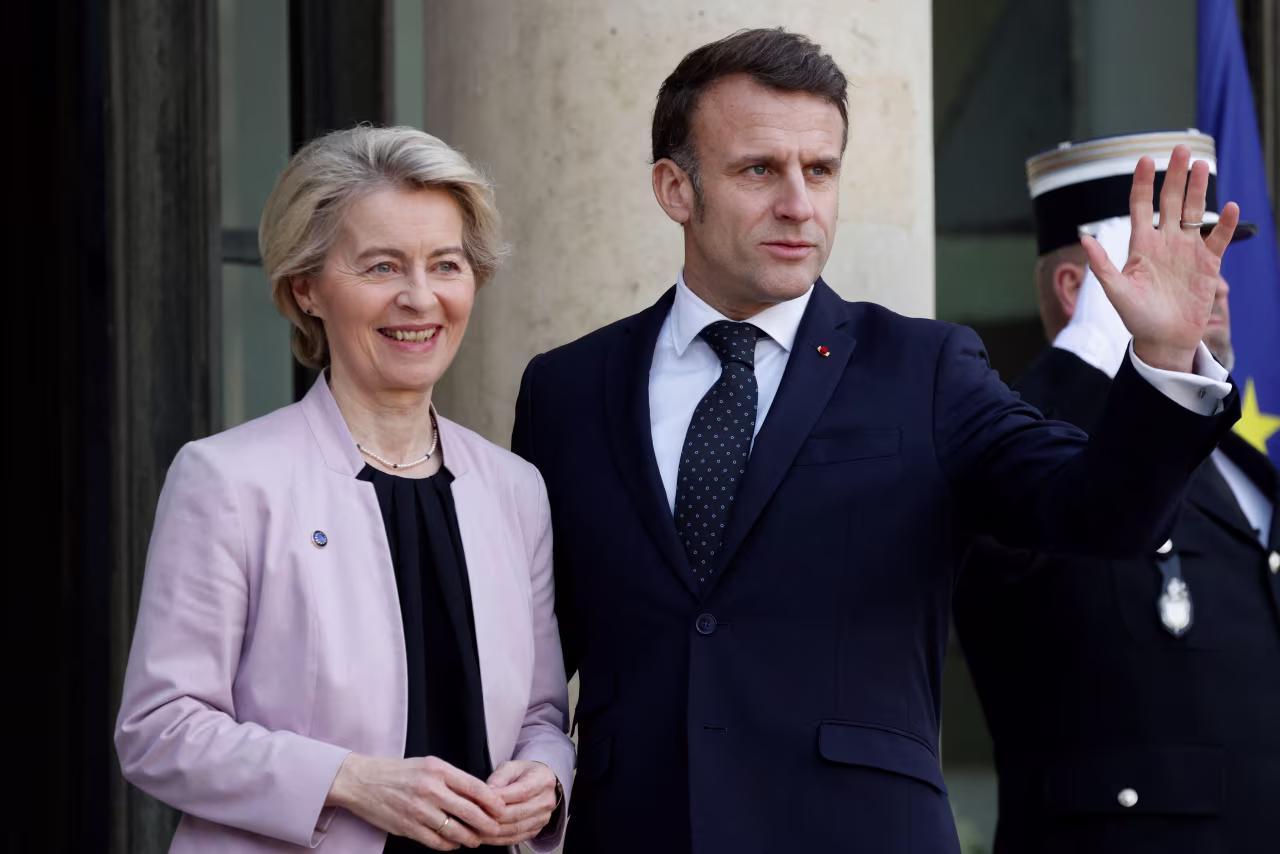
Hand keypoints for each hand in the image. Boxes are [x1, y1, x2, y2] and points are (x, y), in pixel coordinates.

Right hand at [326, 754, 506, 849]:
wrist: (363, 781)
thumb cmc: (398, 773)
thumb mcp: (428, 765)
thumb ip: (452, 779)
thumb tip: (479, 795)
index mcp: (438, 770)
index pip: (475, 787)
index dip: (493, 801)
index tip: (501, 809)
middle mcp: (430, 789)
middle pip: (470, 811)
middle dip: (487, 824)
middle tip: (495, 829)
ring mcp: (419, 810)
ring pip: (455, 830)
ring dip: (470, 838)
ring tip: (476, 839)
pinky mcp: (408, 827)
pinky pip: (437, 842)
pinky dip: (450, 845)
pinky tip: (454, 843)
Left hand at [477, 760, 559, 846]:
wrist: (539, 782)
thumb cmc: (524, 773)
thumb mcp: (510, 767)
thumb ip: (498, 778)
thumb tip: (484, 795)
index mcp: (543, 780)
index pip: (521, 792)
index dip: (499, 800)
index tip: (480, 802)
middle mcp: (546, 801)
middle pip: (517, 814)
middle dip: (492, 817)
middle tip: (472, 817)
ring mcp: (543, 818)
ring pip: (515, 829)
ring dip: (493, 832)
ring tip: (474, 829)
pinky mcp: (536, 830)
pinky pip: (515, 839)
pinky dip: (498, 840)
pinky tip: (484, 837)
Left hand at [1081, 143, 1239, 372]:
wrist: (1163, 339)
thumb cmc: (1136, 317)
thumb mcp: (1115, 291)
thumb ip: (1102, 264)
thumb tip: (1084, 239)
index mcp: (1141, 245)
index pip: (1141, 206)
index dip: (1142, 183)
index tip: (1144, 159)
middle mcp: (1165, 242)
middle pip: (1170, 200)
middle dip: (1175, 175)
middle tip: (1181, 149)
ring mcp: (1187, 250)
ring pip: (1193, 212)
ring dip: (1198, 189)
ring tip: (1202, 165)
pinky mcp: (1208, 264)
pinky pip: (1218, 238)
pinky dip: (1224, 224)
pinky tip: (1229, 207)